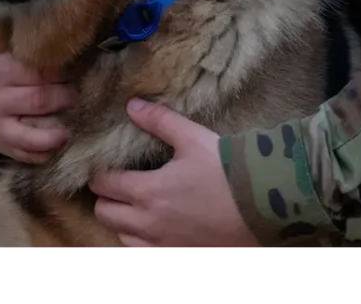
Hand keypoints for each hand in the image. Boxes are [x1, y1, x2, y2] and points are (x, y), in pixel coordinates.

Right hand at [0, 49, 76, 163]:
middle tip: (76, 91)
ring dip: (58, 133)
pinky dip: (46, 153)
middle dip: (66, 97)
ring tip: (70, 126)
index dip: (64, 71)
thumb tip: (71, 54)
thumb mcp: (7, 52)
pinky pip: (27, 155)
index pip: (39, 69)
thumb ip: (32, 51)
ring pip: (33, 135)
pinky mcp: (1, 146)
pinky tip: (57, 143)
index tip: (76, 69)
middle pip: (41, 99)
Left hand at [90, 98, 261, 247]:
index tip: (101, 166)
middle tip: (115, 184)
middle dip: (105, 197)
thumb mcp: (191, 138)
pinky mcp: (178, 255)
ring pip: (122, 236)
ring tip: (132, 205)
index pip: (105, 184)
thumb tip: (132, 106)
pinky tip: (151, 226)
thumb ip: (159, 121)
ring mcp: (163, 244)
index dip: (98, 174)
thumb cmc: (226, 169)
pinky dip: (139, 240)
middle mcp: (149, 223)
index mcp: (148, 191)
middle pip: (106, 214)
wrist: (261, 205)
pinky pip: (143, 252)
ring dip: (121, 221)